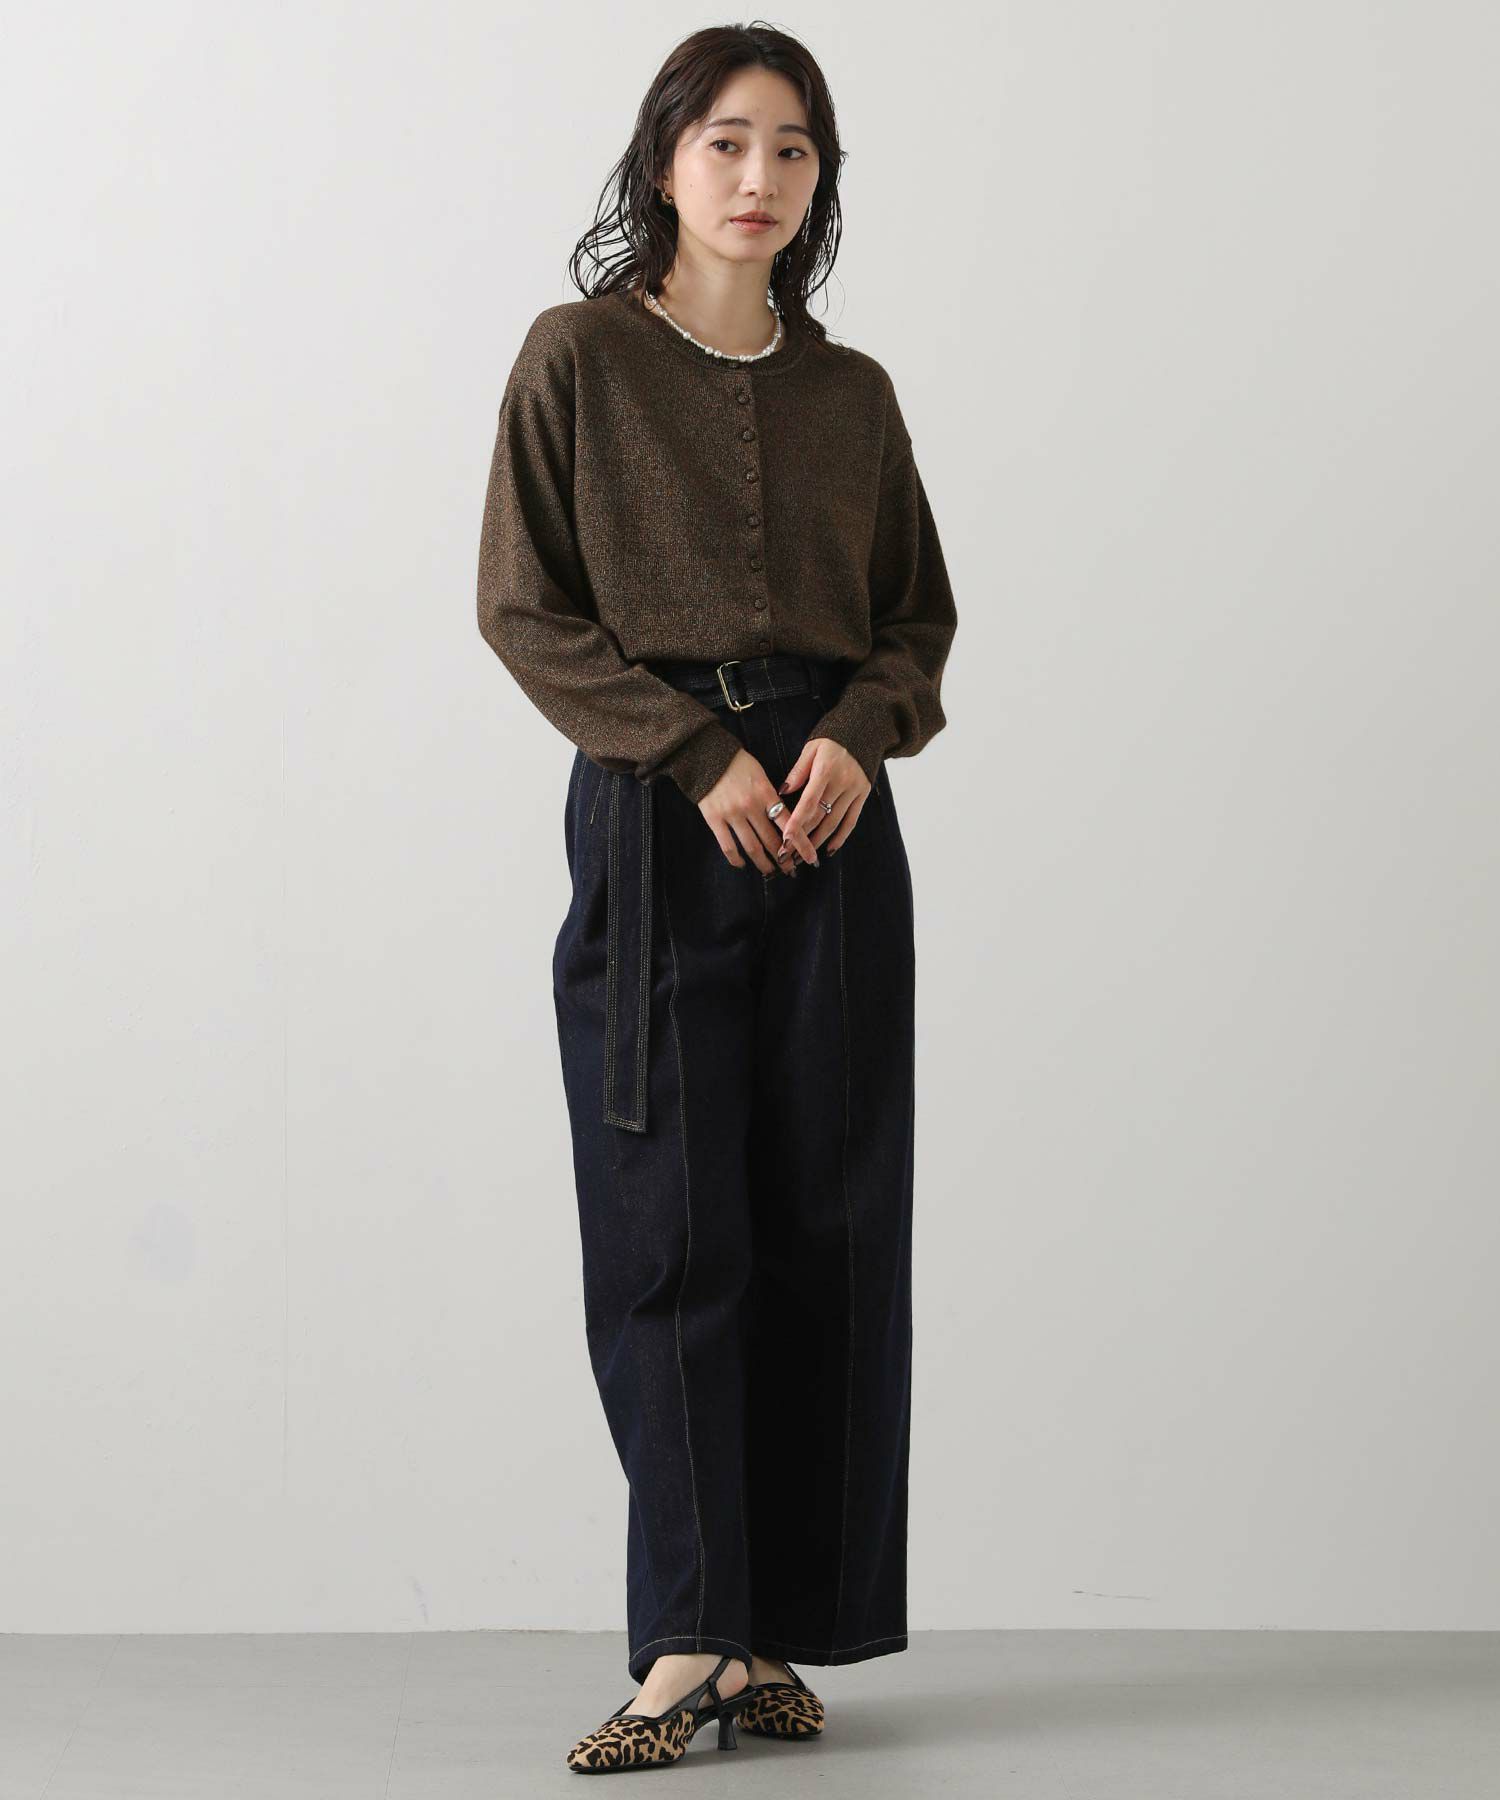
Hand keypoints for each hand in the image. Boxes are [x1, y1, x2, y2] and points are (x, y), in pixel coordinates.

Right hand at [698, 747, 798, 876]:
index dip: (800, 843)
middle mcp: (750, 806)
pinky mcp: (714, 819)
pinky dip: (736, 859)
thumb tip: (785, 820)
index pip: (789, 823)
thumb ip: (771, 797)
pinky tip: (742, 864)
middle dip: (784, 859)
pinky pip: (728, 846)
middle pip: (772, 840)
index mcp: (766, 793)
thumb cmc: (737, 764)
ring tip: (771, 872)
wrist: (706, 756)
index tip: (810, 858)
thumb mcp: (761, 775)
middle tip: (791, 870)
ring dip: (763, 863)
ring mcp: (732, 814)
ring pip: (752, 847)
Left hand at [773, 738, 870, 861]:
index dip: (796, 822)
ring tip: (804, 856)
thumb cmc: (832, 739)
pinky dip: (841, 837)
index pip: (808, 802)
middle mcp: (841, 783)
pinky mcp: (863, 795)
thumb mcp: (811, 748)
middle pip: (819, 817)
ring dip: (818, 841)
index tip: (785, 839)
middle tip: (788, 854)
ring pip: (834, 822)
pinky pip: (851, 821)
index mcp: (825, 771)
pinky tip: (830, 849)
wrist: (864, 731)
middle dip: (802, 837)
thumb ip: (797, 772)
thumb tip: (783, 793)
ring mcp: (854, 790)